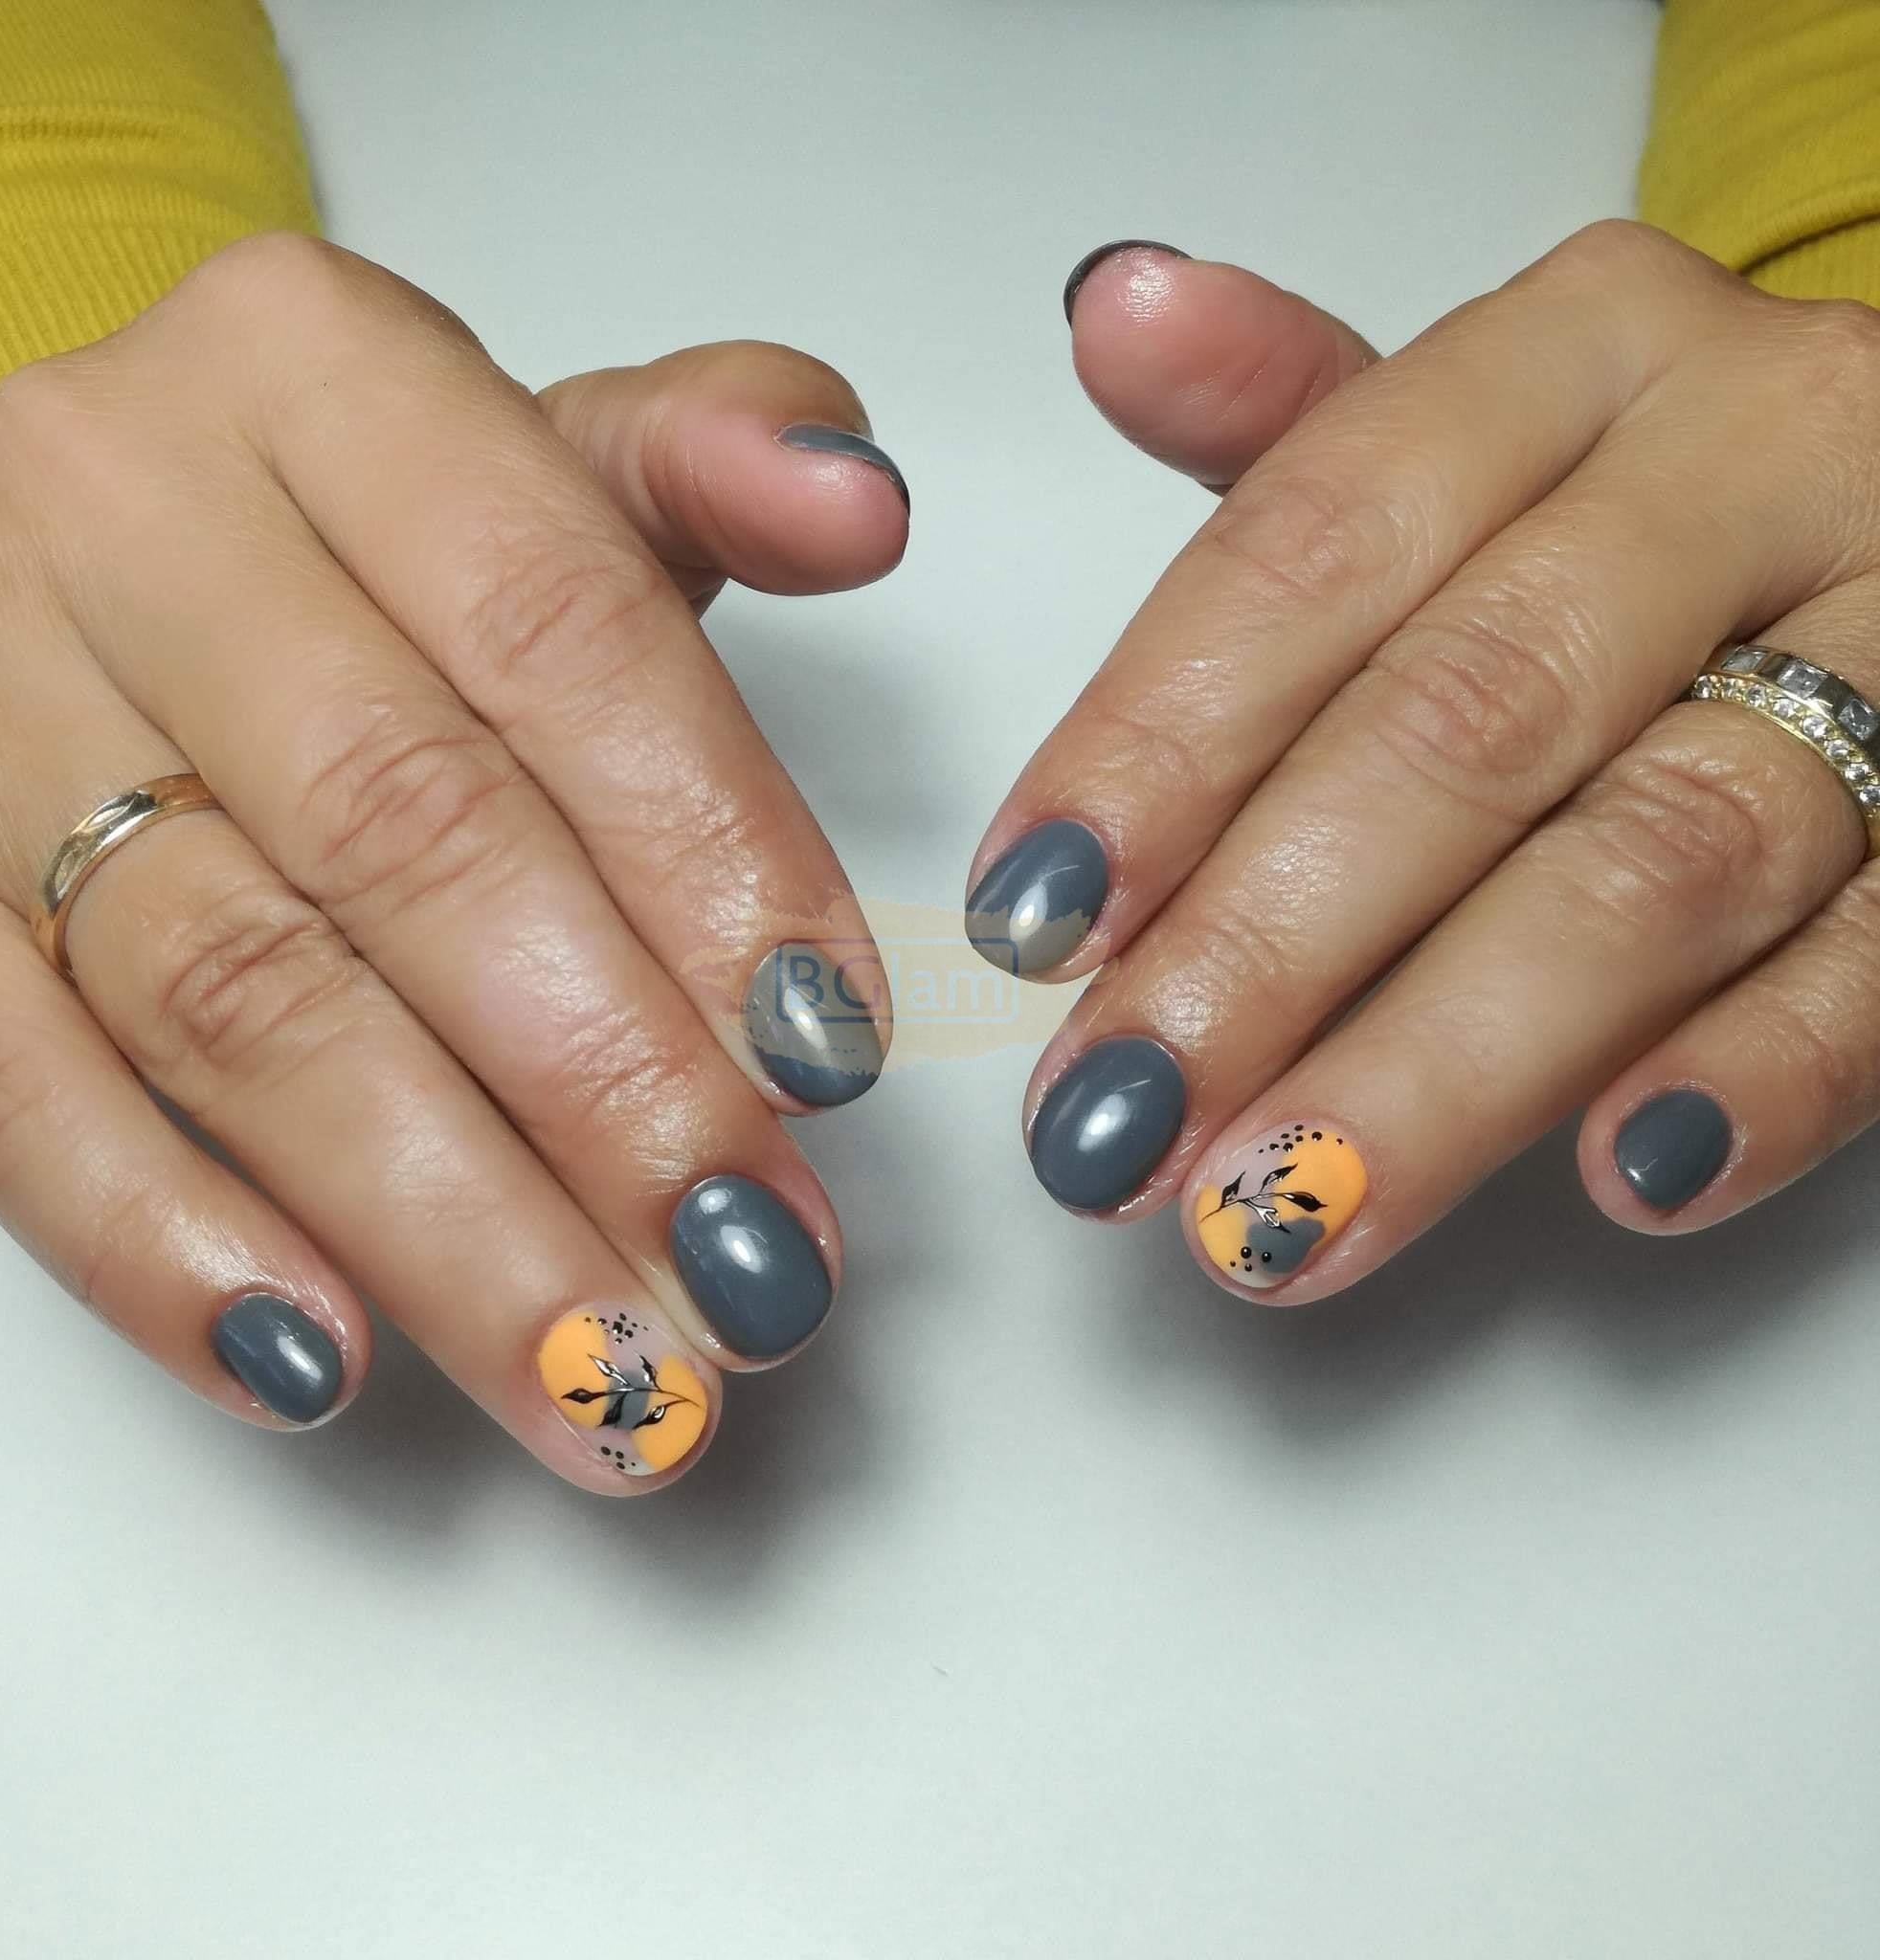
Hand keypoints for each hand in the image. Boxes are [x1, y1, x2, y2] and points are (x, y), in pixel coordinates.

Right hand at [0, 233, 909, 1484]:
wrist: (116, 531)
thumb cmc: (382, 526)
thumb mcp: (552, 455)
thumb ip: (715, 462)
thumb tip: (860, 497)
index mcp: (314, 371)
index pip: (554, 628)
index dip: (709, 855)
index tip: (826, 1049)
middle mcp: (119, 515)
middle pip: (401, 833)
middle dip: (601, 1082)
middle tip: (743, 1262)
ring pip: (227, 993)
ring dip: (436, 1216)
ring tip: (599, 1373)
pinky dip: (161, 1238)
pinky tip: (322, 1363)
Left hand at [973, 223, 1879, 1298]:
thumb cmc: (1632, 503)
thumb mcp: (1467, 437)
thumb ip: (1286, 425)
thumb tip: (1111, 315)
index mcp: (1581, 353)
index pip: (1319, 544)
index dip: (1158, 744)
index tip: (1035, 920)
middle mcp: (1759, 456)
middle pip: (1471, 718)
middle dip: (1271, 945)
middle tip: (1121, 1121)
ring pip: (1661, 861)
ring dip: (1452, 1062)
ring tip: (1285, 1213)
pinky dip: (1763, 1073)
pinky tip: (1620, 1177)